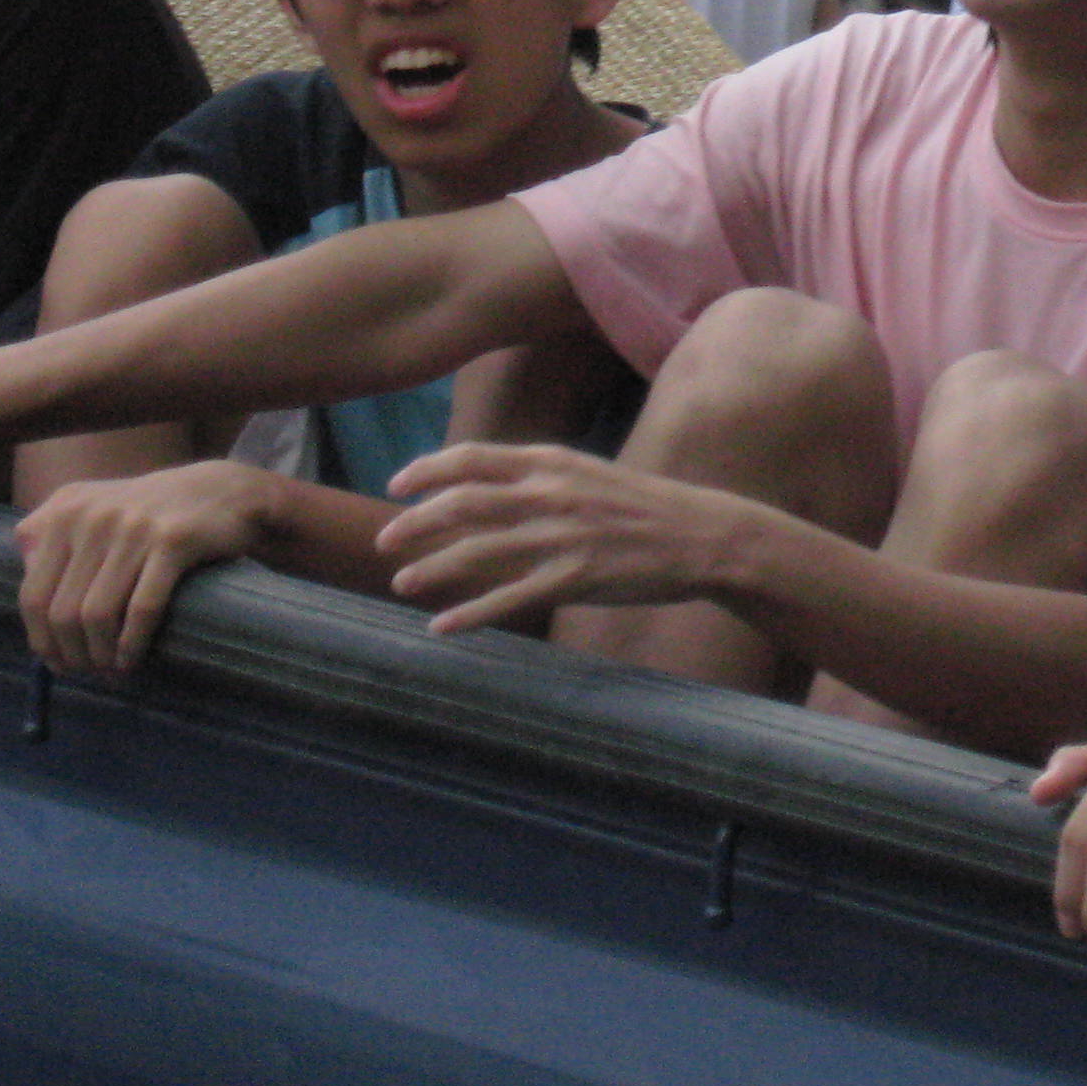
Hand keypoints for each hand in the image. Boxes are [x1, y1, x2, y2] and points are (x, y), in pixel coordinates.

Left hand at [15, 459, 278, 676]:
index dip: (42, 640)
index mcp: (65, 511)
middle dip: (74, 654)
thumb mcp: (93, 505)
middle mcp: (92, 516)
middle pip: (63, 611)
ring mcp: (133, 527)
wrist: (222, 491)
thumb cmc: (151, 510)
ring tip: (112, 671)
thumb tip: (26, 580)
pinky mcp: (173, 540)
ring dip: (102, 655)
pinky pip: (142, 607)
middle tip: (90, 673)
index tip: (59, 665)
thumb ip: (50, 532)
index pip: (33, 594)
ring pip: (98, 614)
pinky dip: (132, 644)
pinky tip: (132, 659)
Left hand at [378, 441, 746, 638]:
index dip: (426, 471)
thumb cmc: (644, 506)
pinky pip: (509, 599)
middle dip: (414, 522)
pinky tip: (442, 626)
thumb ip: (540, 477)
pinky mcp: (575, 578)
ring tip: (400, 583)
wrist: (702, 534)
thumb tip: (487, 489)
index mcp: (553, 461)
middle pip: (462, 503)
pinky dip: (469, 615)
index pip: (472, 458)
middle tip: (384, 540)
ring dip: (430, 569)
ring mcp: (562, 537)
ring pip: (477, 553)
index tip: (396, 485)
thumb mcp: (589, 474)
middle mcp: (551, 494)